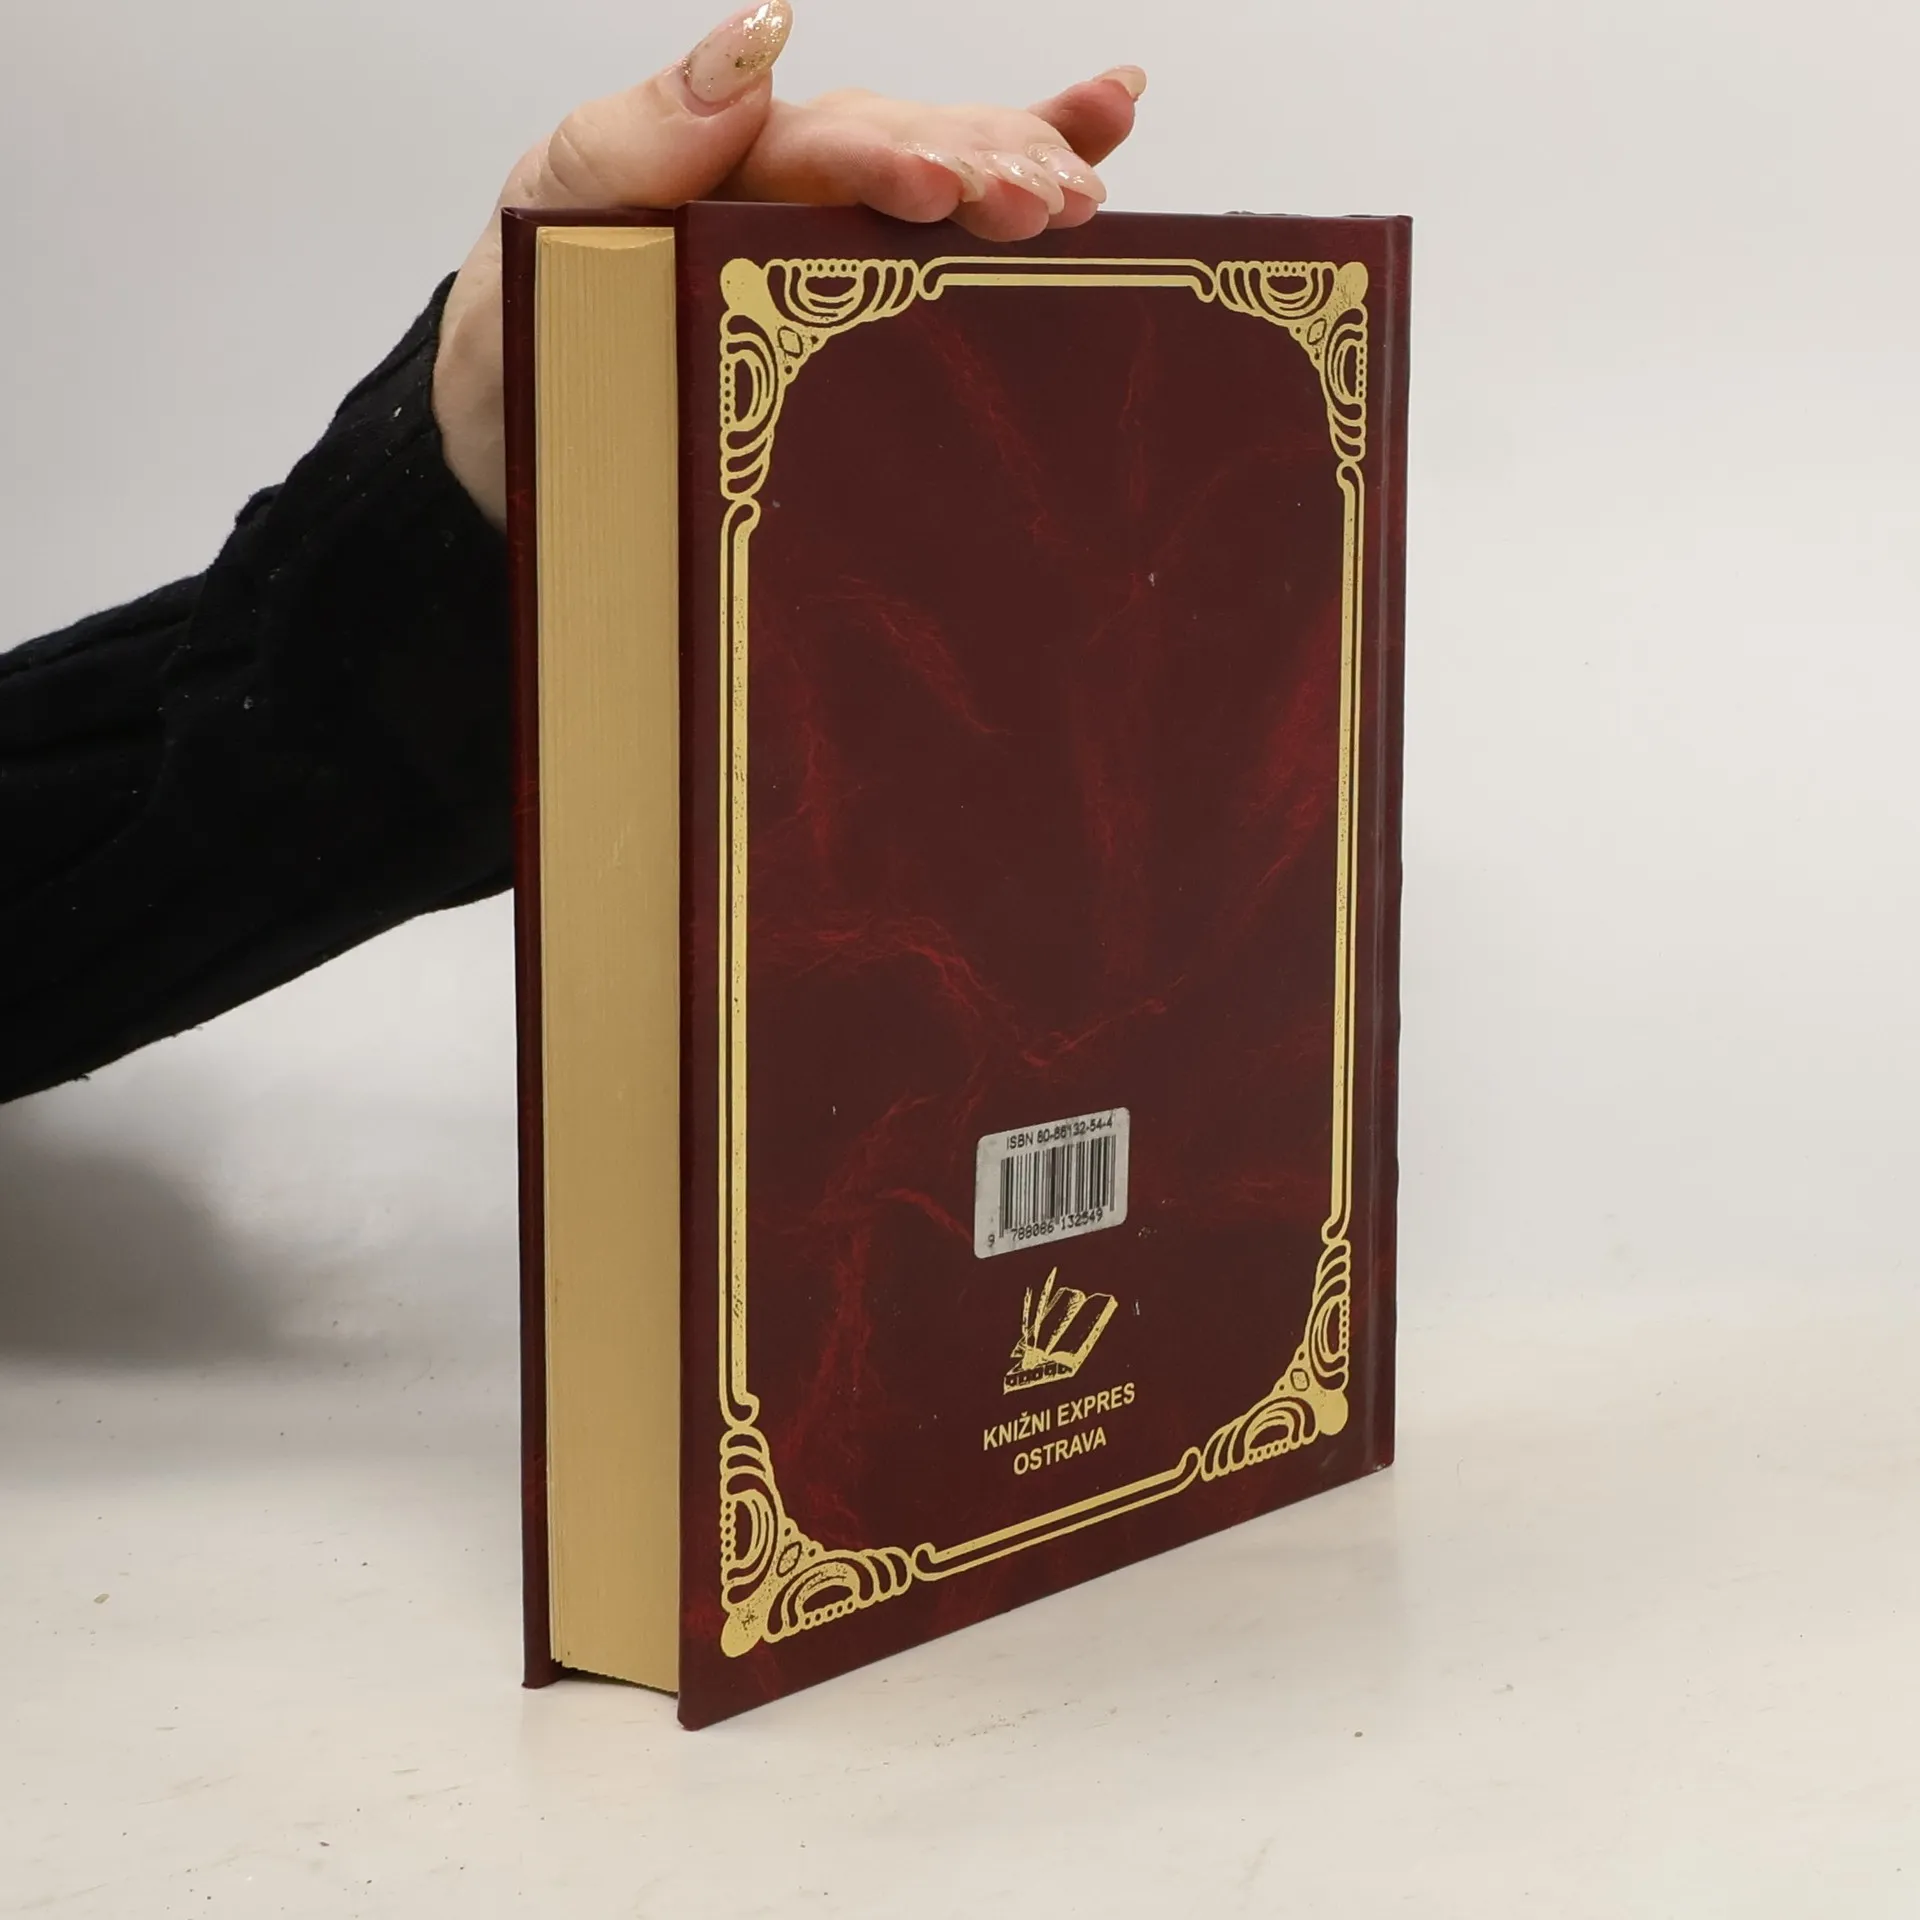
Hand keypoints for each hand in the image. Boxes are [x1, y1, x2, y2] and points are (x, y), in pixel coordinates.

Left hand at [432, 0, 1144, 524]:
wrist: (511, 426)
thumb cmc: (523, 336)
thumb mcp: (542, 228)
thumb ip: (629, 142)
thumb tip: (752, 43)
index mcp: (711, 167)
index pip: (818, 146)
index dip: (892, 158)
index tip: (951, 187)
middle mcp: (778, 184)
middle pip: (901, 148)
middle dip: (985, 163)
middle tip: (1055, 202)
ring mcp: (816, 230)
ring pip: (938, 174)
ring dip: (1022, 167)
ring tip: (1088, 185)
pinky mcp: (843, 283)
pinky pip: (939, 216)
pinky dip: (1024, 152)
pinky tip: (1109, 122)